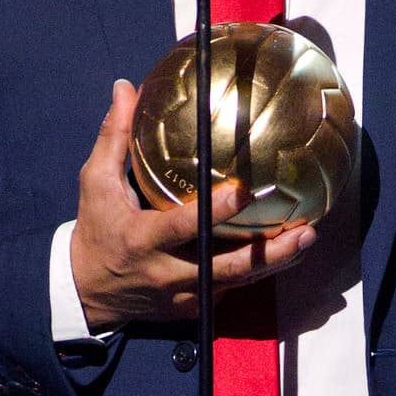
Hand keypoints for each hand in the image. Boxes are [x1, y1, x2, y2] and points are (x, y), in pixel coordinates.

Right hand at [68, 80, 315, 329]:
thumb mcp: (96, 183)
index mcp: (144, 240)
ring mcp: (183, 295)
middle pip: (227, 267)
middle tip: (304, 230)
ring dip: (275, 262)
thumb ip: (116, 137)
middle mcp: (167, 272)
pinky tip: (285, 252)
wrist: (88, 292)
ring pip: (237, 282)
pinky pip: (230, 289)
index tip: (244, 191)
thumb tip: (126, 88)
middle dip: (268, 252)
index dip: (215, 212)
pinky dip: (257, 272)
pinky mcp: (193, 307)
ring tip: (306, 238)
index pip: (183, 226)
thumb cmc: (96, 231)